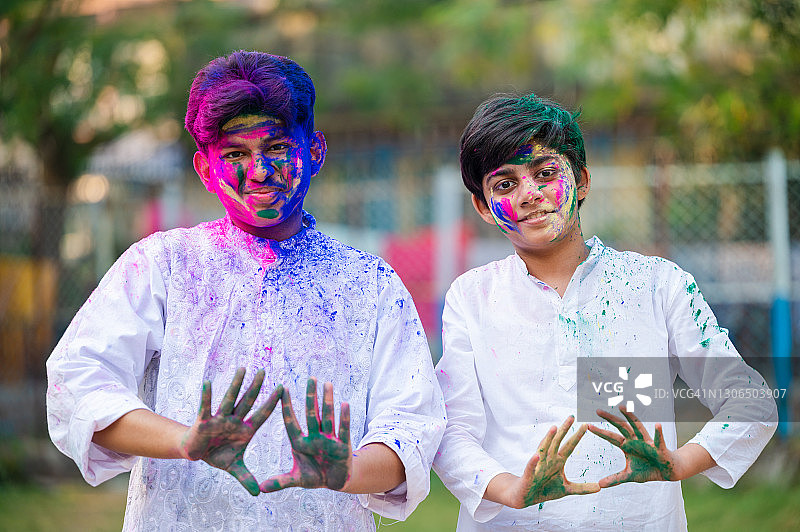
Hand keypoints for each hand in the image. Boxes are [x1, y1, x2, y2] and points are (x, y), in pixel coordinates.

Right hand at [180, 367, 281, 495]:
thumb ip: (246, 477)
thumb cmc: (218, 454)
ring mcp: (220, 419)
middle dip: (255, 387)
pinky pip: (206, 406)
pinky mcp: (204, 421)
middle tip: (264, 371)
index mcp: (245, 430)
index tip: (283, 388)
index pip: (262, 415)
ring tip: (243, 369)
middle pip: (247, 401)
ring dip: (236, 385)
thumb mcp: (234, 467)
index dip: (272, 403)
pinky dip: (207, 396)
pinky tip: (209, 382)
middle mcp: (234, 420)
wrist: (197, 452)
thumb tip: (258, 493)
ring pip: (230, 399)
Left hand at [260, 378, 351, 492]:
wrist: (335, 481)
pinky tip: (344, 404)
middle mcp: (314, 437)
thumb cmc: (314, 476)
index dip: (287, 407)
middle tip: (311, 378)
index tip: (283, 389)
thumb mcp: (297, 479)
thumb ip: (280, 481)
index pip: (291, 422)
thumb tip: (260, 489)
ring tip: (327, 384)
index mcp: (300, 443)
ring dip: (327, 402)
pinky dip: (343, 418)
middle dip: (311, 397)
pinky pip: (343, 430)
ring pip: (327, 418)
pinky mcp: (343, 446)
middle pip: (312, 414)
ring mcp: (329, 440)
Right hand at [505, 416, 599, 507]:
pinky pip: (531, 467)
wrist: (525, 497)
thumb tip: (599, 487)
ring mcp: (538, 465)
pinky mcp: (529, 475)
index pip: (569, 446)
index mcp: (557, 461)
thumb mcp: (566, 489)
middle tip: (572, 417)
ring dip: (548, 439)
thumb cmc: (544, 489)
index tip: (586, 425)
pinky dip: (533, 461)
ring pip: (543, 449)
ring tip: (554, 428)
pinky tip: (536, 455)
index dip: (577, 436)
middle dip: (564, 430)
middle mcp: (548, 459)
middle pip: (557, 442)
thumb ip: (582, 488)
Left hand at [588, 405, 675, 486]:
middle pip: (621, 427)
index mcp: (628, 445)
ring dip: (631, 417)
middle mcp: (636, 440)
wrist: (668, 472)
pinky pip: (659, 441)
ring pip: (638, 427)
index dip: (600, 432)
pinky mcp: (660, 448)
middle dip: (610, 419)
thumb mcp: (629, 475)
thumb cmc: (649, 470)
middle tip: (598, 411)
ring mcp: (647, 443)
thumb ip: (615, 479)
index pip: (611, 437)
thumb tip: (600, 485)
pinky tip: (658, 425)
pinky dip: (658, 433)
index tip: (587, 425)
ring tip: (623, 408)